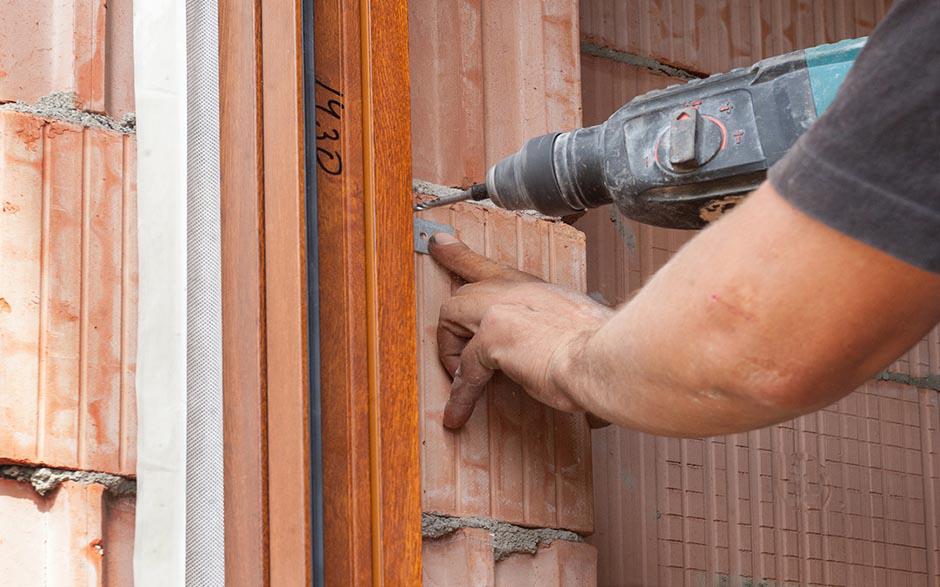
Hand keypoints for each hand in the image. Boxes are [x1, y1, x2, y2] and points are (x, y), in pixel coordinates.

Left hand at [429, 232, 613, 428]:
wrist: (608, 357)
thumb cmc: (604, 348)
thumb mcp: (574, 327)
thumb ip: (553, 332)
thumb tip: (557, 353)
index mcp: (535, 289)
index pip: (489, 265)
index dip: (459, 255)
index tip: (440, 243)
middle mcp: (515, 290)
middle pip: (461, 294)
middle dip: (450, 326)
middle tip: (451, 353)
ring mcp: (501, 308)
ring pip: (451, 317)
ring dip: (451, 353)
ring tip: (462, 383)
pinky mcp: (494, 335)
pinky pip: (465, 369)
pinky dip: (462, 394)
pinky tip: (461, 412)